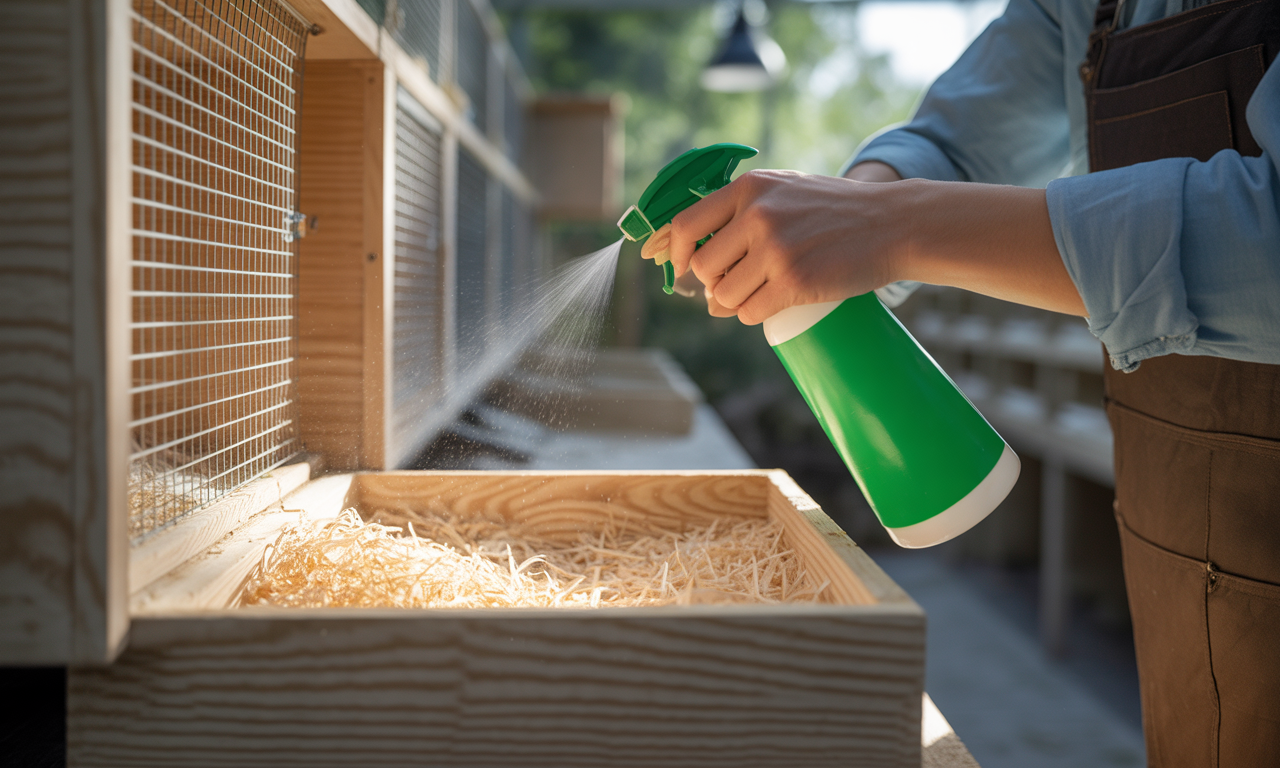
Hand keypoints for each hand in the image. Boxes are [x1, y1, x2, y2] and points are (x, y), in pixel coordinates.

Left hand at [666, 168, 908, 324]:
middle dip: (713, 283)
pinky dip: (755, 315)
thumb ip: (741, 217)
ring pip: (723, 296)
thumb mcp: (784, 192)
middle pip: (701, 267)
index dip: (674, 253)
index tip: (681, 268)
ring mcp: (775, 249)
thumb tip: (700, 284)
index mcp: (750, 188)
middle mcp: (757, 215)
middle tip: (739, 283)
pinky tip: (773, 303)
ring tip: (761, 291)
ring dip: (735, 303)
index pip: (685, 225)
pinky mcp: (795, 282)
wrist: (894, 223)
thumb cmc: (835, 212)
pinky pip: (750, 313)